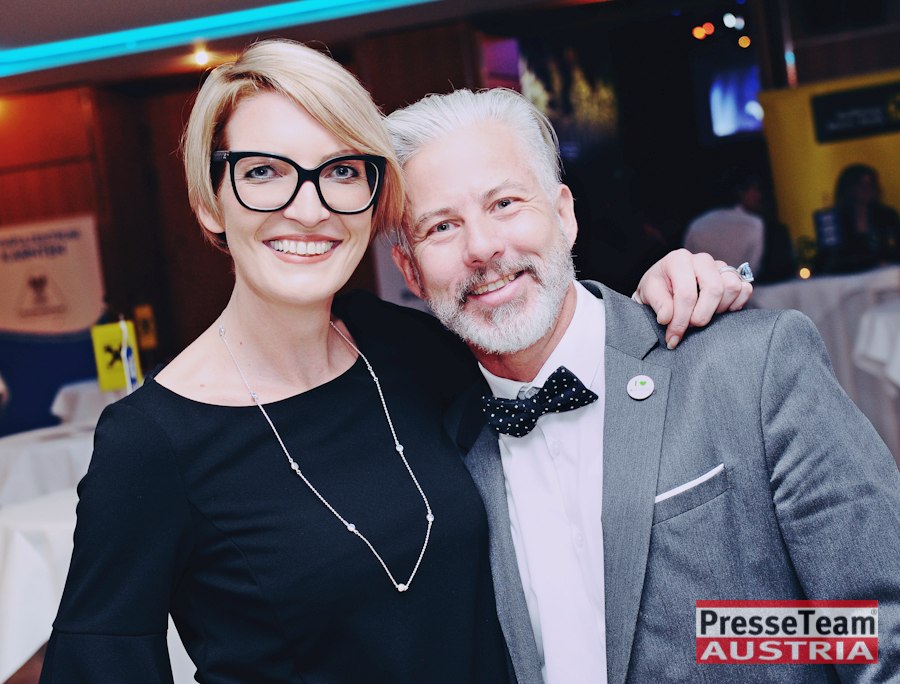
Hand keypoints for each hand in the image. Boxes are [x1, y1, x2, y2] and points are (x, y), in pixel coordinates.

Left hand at [633, 249, 752, 348]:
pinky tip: (718, 312)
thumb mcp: (648, 293)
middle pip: (714, 289)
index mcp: (679, 259)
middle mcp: (702, 259)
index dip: (681, 320)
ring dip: (719, 309)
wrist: (666, 285)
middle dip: (702, 316)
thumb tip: (667, 318)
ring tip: (701, 316)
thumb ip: (658, 304)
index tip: (673, 337)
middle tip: (690, 327)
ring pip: (732, 287)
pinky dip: (735, 305)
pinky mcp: (734, 275)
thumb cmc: (657, 288)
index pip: (686, 294)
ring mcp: (720, 266)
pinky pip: (745, 289)